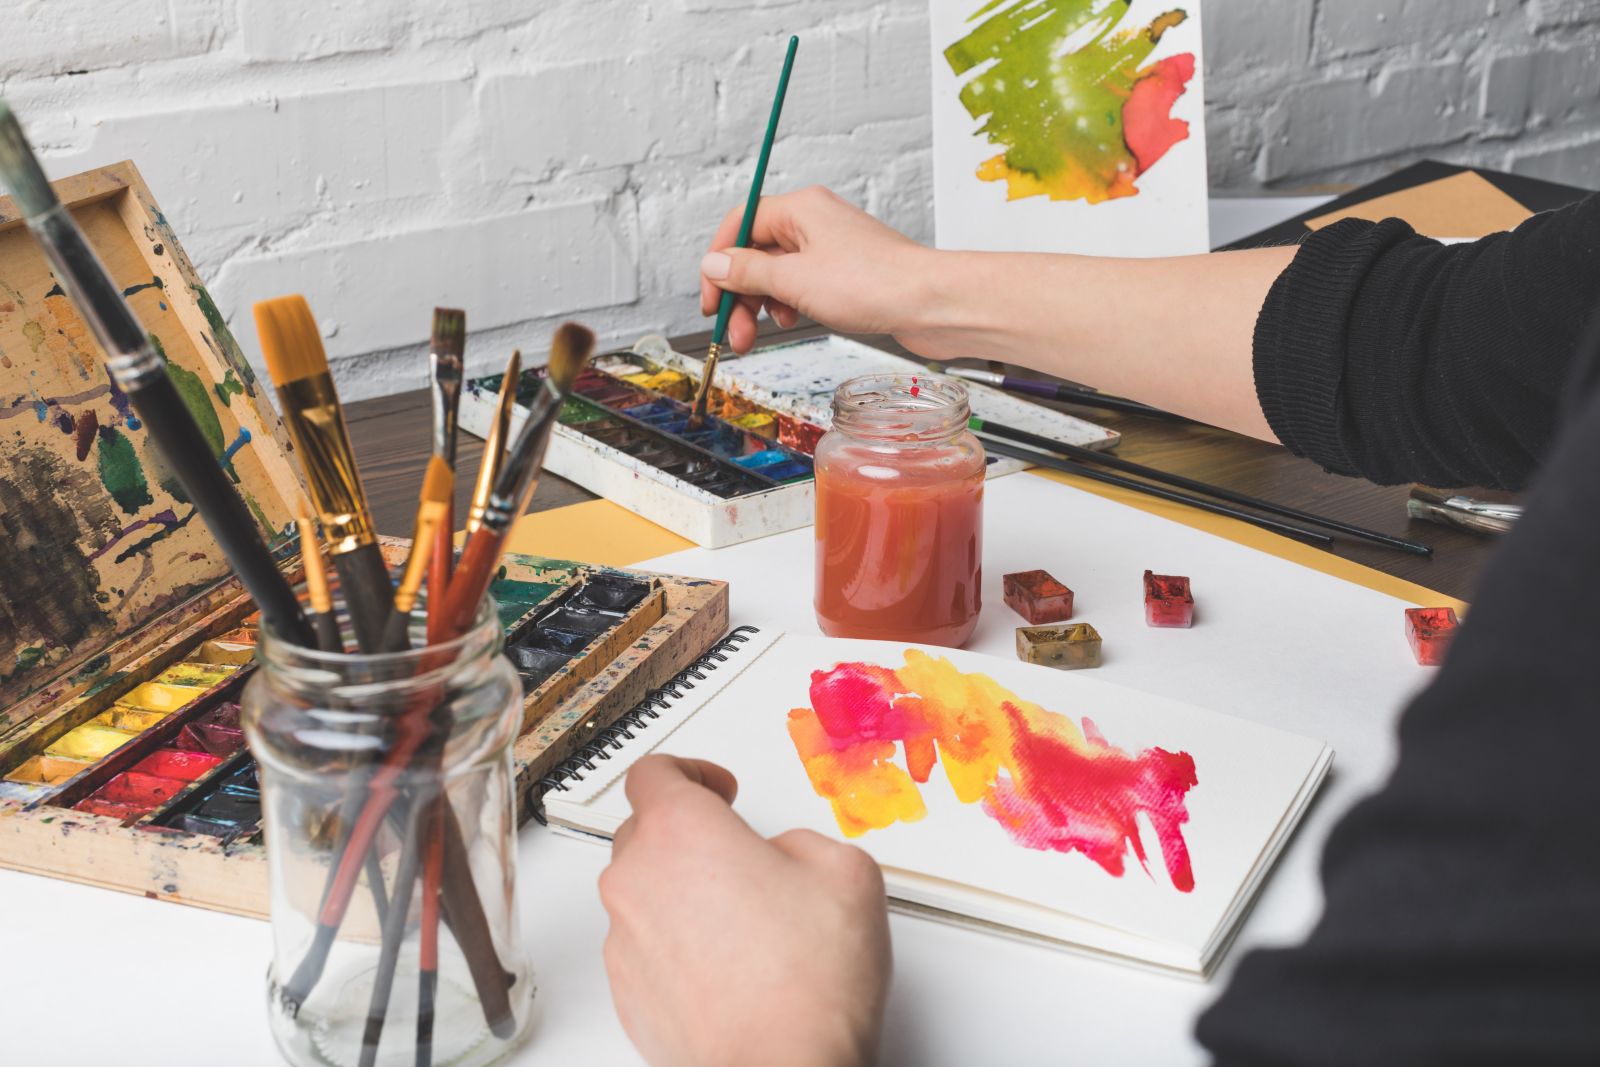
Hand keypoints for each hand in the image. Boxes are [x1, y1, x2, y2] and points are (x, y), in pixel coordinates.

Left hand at [599, 755, 891, 1066]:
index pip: (654, 772)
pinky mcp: (628, 993)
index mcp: (680, 832)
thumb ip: (802, 840)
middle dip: (689, 835)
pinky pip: (645, 948)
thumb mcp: (844, 870)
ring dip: (682, 893)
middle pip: (644, 831)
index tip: (717, 788)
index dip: (692, 772)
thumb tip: (786, 856)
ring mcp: (626, 941)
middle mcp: (638, 881)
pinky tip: (729, 966)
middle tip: (739, 855)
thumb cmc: (806, 985)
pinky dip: (676, 945)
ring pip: (644, 893)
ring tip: (744, 922)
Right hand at [700, 185, 939, 354]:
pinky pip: (803, 285)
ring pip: (779, 273)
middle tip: (733, 332)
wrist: (932, 304)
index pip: (740, 224)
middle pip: (757, 253)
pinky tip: (794, 321)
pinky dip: (790, 305)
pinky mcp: (847, 274)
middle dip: (740, 295)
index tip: (710, 300)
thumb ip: (748, 273)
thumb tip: (713, 264)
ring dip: (762, 305)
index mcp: (800, 209)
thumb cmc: (874, 284)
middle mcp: (815, 222)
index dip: (719, 262)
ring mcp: (832, 248)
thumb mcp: (794, 281)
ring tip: (760, 335)